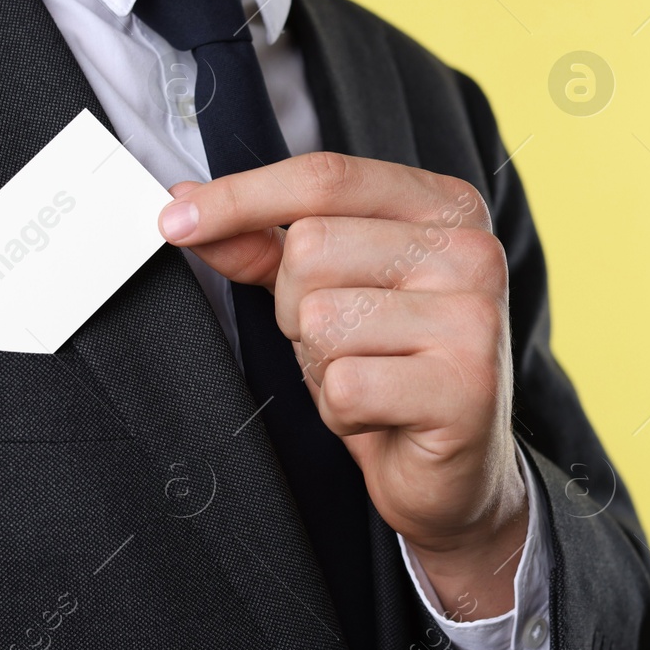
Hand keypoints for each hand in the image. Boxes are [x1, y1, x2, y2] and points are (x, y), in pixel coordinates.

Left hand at [158, 152, 527, 618]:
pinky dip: (340, 414)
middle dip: (296, 309)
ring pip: (322, 319)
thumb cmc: (392, 369)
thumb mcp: (327, 291)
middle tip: (345, 344)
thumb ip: (264, 244)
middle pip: (312, 248)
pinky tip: (380, 417)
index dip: (240, 197)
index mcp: (446, 207)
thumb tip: (186, 209)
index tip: (174, 220)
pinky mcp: (465, 386)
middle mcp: (473, 250)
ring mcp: (476, 317)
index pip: (326, 178)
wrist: (456, 470)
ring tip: (368, 379)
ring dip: (320, 365)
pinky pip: (343, 386)